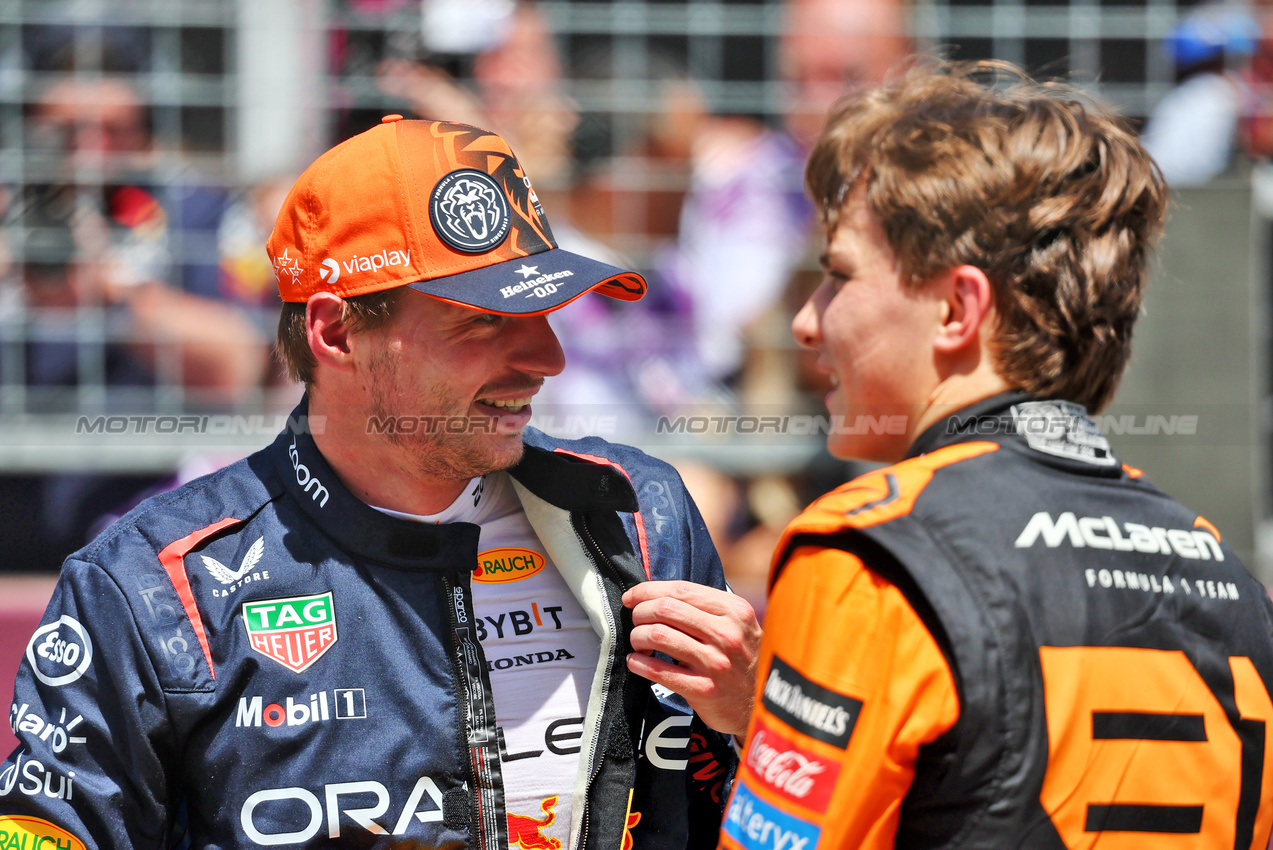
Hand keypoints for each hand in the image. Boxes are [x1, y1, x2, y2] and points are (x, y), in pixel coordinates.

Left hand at [622, 580, 760, 736]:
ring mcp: (717, 663)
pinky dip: (639, 663)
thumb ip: (704, 607)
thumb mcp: (737, 624)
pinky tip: (636, 662)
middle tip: (636, 621)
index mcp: (735, 610)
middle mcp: (727, 634)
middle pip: (665, 609)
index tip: (631, 597)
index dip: (648, 590)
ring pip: (658, 636)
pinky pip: (659, 670)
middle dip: (640, 612)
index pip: (681, 590)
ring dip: (637, 636)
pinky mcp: (705, 690)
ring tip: (639, 643)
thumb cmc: (741, 658)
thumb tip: (655, 595)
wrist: (762, 704)